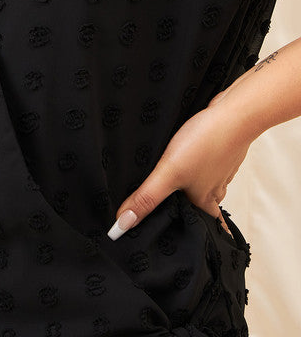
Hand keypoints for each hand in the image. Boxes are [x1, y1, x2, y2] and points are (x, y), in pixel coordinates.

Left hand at [107, 93, 250, 239]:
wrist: (236, 114)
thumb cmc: (206, 143)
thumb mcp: (170, 173)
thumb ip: (147, 197)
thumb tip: (123, 226)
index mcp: (204, 198)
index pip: (203, 226)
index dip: (197, 235)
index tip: (194, 245)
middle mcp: (215, 186)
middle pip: (206, 205)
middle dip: (196, 211)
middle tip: (185, 217)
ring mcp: (221, 166)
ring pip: (210, 183)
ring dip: (200, 187)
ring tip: (186, 189)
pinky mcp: (221, 147)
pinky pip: (211, 161)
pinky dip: (204, 163)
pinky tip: (193, 154)